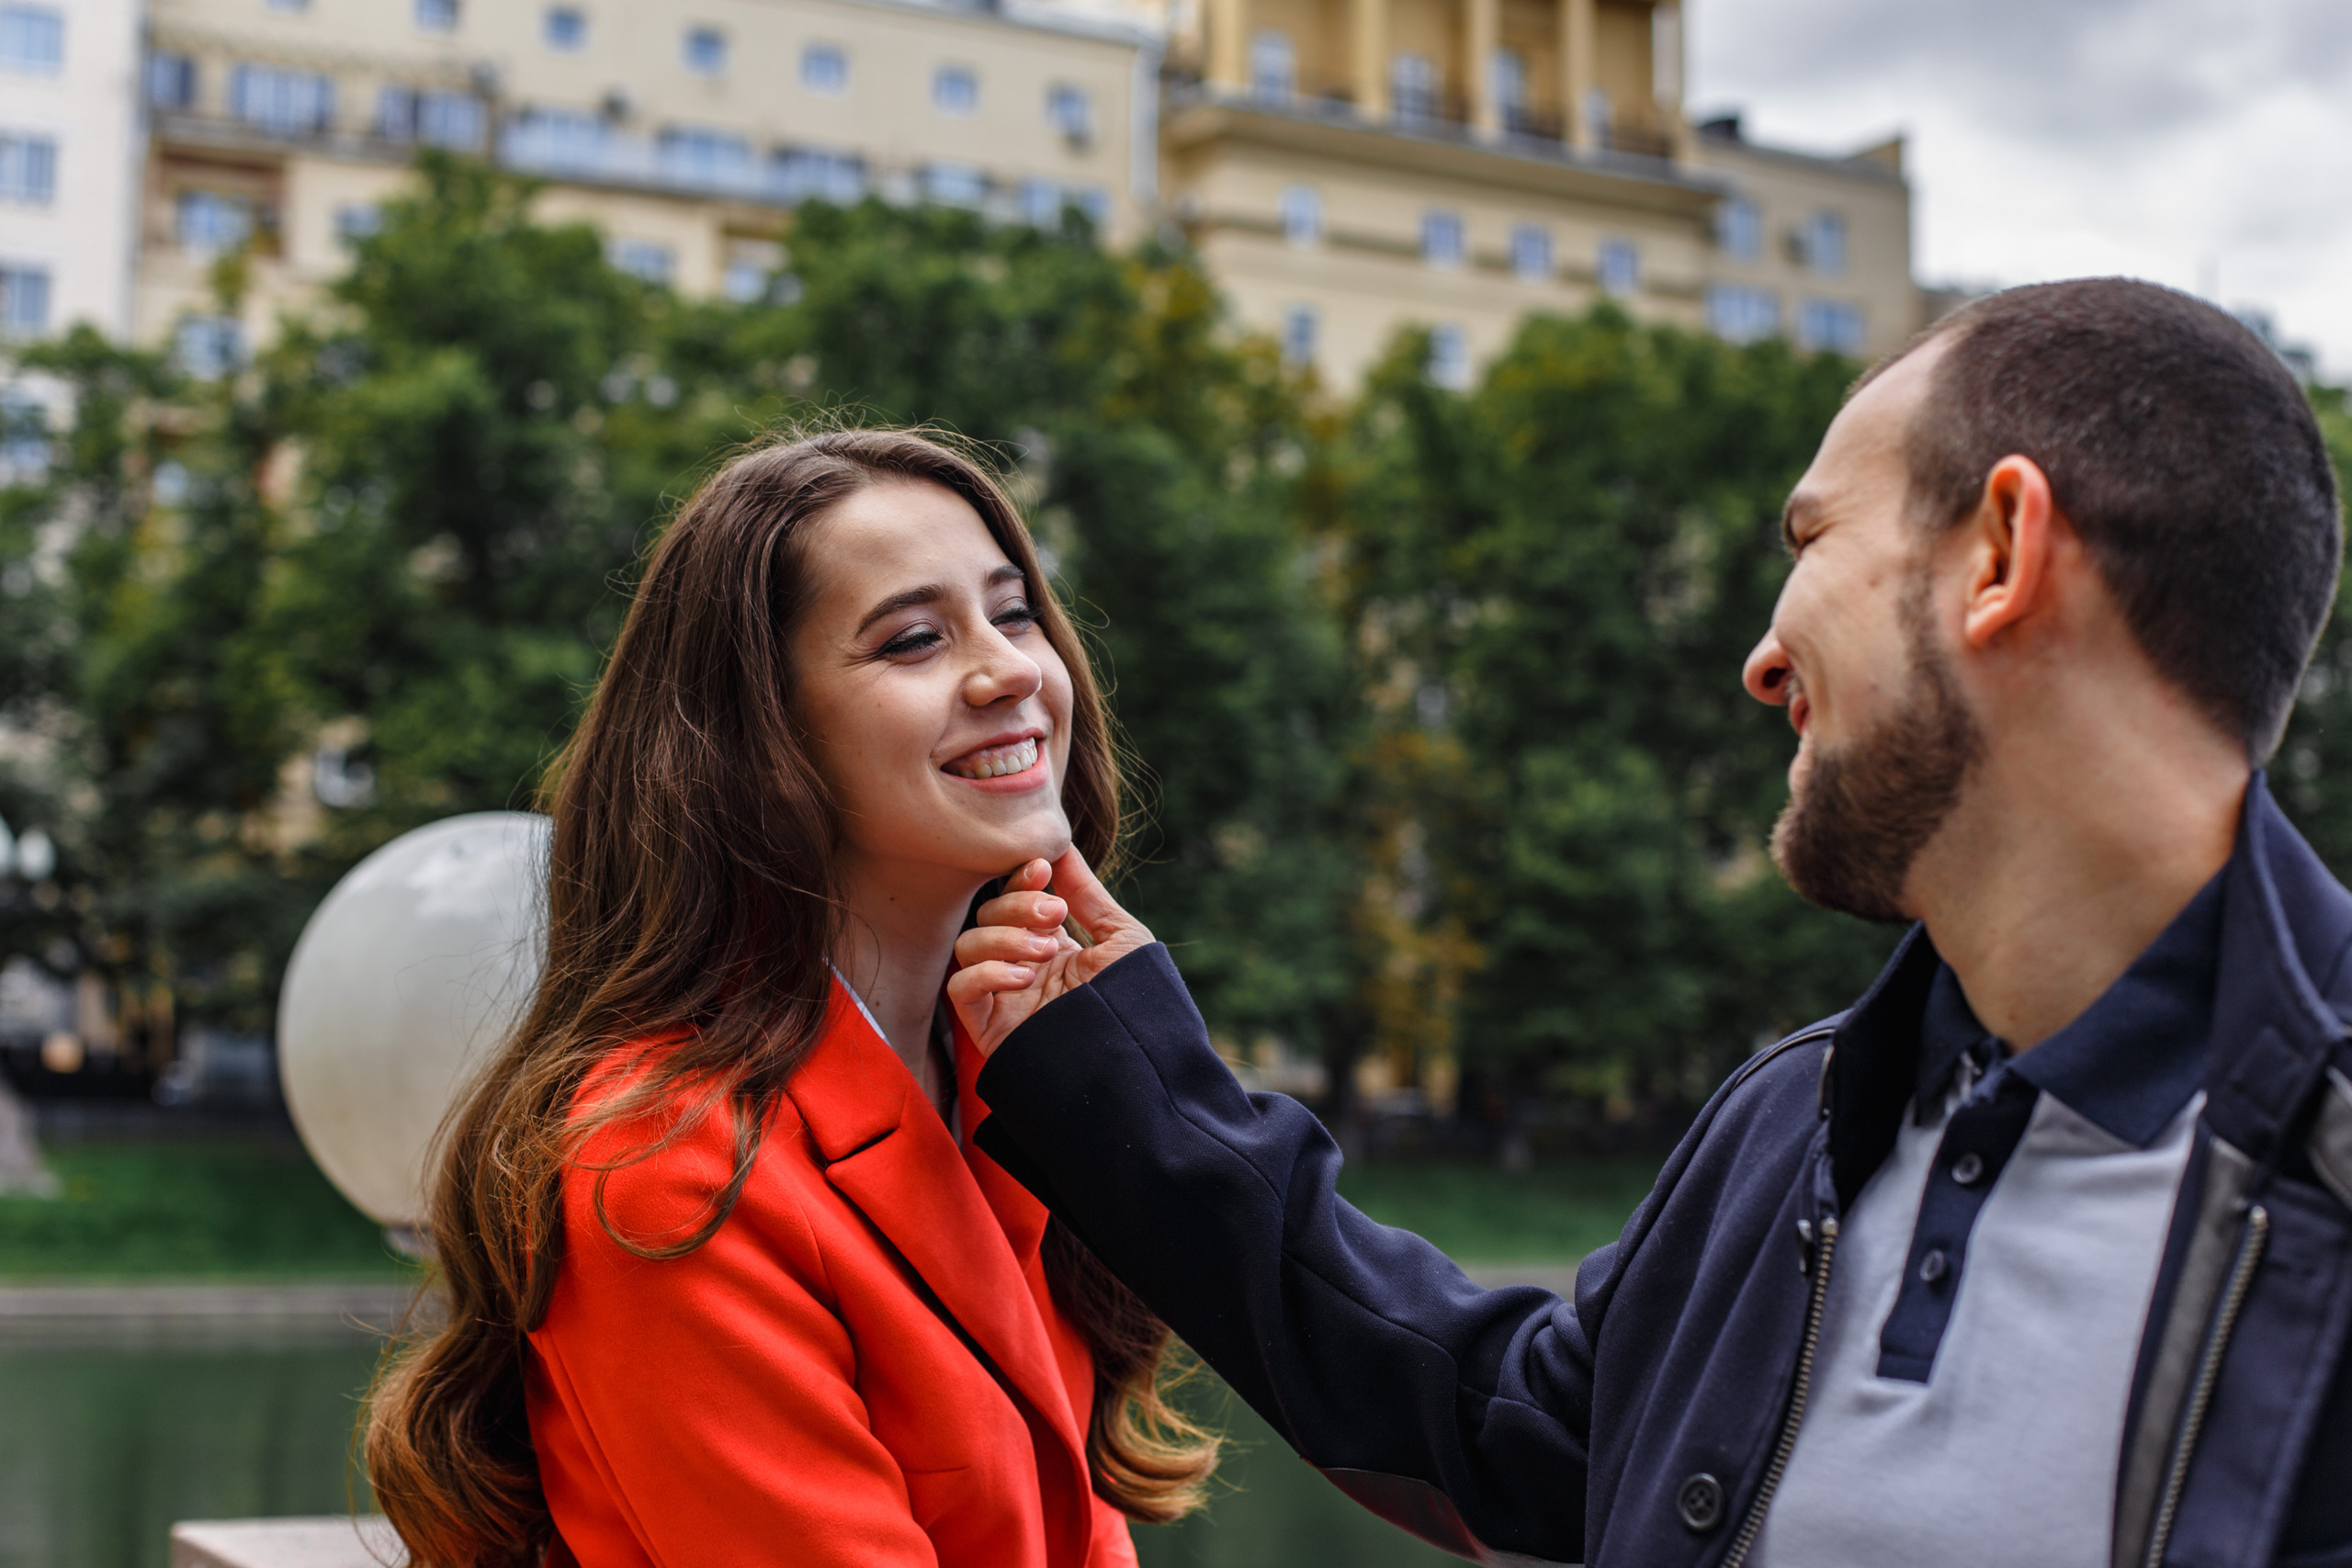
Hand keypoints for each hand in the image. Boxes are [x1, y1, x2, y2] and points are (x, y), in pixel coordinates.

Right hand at [948, 846, 1155, 1054]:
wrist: (1138, 1063)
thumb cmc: (1136, 1002)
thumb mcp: (1120, 938)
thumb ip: (1088, 894)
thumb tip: (1063, 846)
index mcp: (1050, 943)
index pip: (1014, 898)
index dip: (1021, 879)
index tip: (1044, 869)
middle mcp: (1020, 965)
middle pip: (987, 916)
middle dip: (1017, 906)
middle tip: (1055, 915)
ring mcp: (1002, 995)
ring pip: (967, 946)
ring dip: (1002, 938)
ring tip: (1045, 951)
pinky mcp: (988, 1026)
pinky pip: (960, 989)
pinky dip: (986, 974)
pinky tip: (1024, 978)